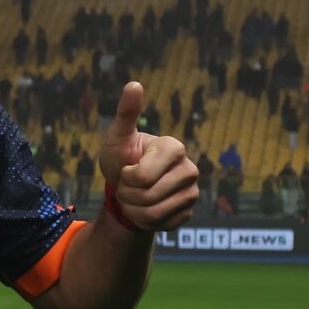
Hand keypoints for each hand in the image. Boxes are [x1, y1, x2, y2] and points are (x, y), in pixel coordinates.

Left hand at [99, 81, 198, 231]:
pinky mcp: (189, 212)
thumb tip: (134, 84)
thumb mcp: (117, 136)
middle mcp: (190, 169)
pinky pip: (163, 225)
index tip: (127, 168)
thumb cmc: (120, 158)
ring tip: (135, 197)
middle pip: (149, 196)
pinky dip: (145, 222)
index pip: (144, 176)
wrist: (124, 188)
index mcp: (174, 147)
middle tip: (128, 185)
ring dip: (134, 209)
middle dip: (128, 195)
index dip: (127, 178)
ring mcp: (192, 192)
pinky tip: (145, 209)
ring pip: (154, 213)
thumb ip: (126, 113)